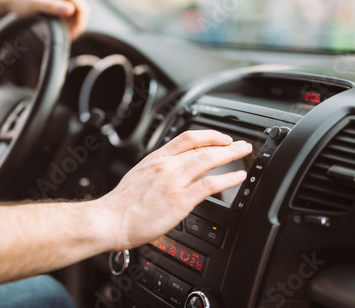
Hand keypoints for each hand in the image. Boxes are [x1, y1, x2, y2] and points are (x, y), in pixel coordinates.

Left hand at [0, 0, 89, 38]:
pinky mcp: (58, 2)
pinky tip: (51, 30)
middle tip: (65, 38)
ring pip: (75, 16)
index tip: (72, 36)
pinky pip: (67, 16)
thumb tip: (70, 10)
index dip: (80, 24)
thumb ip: (53, 6)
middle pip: (81, 12)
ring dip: (68, 27)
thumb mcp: (35, 3)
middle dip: (75, 27)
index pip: (82, 7)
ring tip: (54, 34)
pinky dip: (62, 25)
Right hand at [97, 130, 252, 249]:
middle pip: (202, 147)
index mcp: (156, 159)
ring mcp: (174, 181)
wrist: (110, 220)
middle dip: (226, 143)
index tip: (220, 138)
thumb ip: (156, 171)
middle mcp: (166, 166)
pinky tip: (237, 177)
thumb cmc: (120, 204)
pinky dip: (228, 178)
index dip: (208, 135)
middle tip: (240, 144)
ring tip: (243, 153)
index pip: (187, 138)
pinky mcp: (180, 200)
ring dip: (231, 154)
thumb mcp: (138, 176)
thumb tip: (169, 173)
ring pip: (209, 160)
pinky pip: (210, 184)